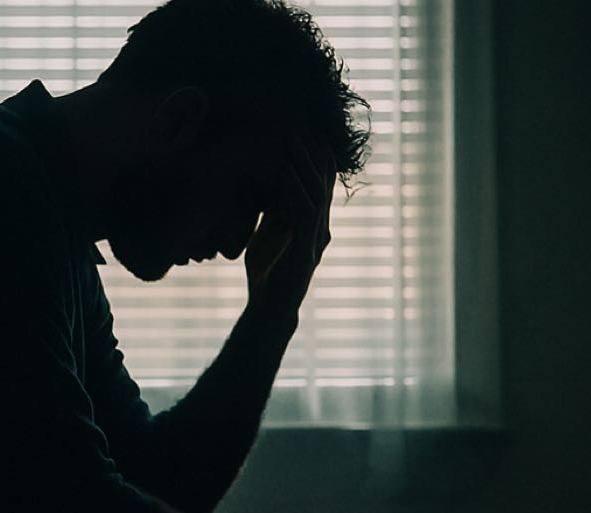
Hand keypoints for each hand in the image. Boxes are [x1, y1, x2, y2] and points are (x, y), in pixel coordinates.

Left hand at [243, 137, 337, 316]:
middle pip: (322, 184)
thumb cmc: (268, 272)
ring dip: (304, 167)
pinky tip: (285, 174)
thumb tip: (269, 186)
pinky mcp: (304, 253)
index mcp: (313, 225)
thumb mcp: (269, 234)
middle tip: (302, 126)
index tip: (308, 131)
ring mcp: (314, 241)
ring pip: (315, 196)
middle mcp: (320, 230)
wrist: (269, 308)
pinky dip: (294, 192)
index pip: (320, 185)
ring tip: (293, 142)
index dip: (317, 159)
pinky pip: (302, 216)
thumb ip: (274, 212)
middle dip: (312, 155)